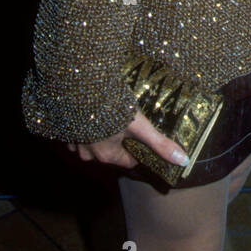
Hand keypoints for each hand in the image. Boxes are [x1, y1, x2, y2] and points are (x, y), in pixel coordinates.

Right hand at [66, 109, 188, 170]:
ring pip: (94, 143)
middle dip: (121, 140)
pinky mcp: (67, 129)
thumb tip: (183, 161)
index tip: (145, 134)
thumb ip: (160, 143)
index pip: (130, 161)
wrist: (81, 89)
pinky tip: (96, 112)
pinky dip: (89, 126)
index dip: (140, 148)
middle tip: (130, 121)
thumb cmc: (112, 109)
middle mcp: (89, 154)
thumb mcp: (140, 126)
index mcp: (107, 156)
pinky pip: (81, 133)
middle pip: (112, 152)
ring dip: (103, 133)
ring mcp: (75, 142)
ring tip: (113, 114)